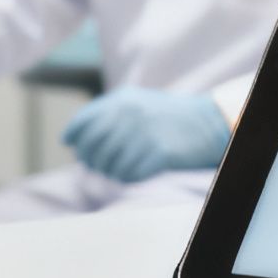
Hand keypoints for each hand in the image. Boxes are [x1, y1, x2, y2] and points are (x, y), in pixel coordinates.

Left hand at [61, 87, 230, 182]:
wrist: (207, 123)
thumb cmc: (167, 115)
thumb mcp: (136, 101)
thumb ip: (105, 113)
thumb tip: (70, 138)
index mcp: (122, 100)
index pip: (83, 122)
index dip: (73, 136)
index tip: (70, 145)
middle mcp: (129, 115)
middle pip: (92, 147)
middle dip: (90, 159)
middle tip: (96, 164)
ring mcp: (144, 134)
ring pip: (108, 165)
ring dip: (109, 171)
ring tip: (118, 170)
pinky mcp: (158, 154)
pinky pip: (129, 175)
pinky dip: (127, 178)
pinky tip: (134, 173)